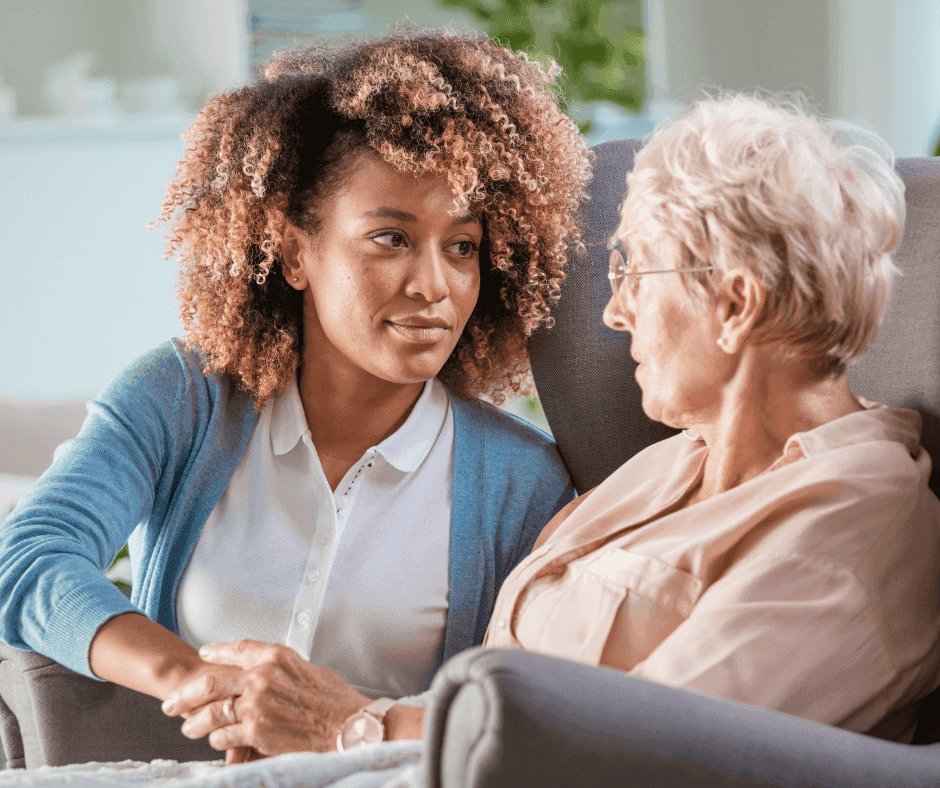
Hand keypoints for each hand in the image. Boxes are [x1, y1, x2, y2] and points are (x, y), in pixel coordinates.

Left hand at [161, 640, 371, 755]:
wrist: (349, 727)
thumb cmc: (336, 700)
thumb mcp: (310, 670)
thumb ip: (284, 668)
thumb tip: (268, 670)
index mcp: (276, 657)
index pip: (237, 649)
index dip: (216, 651)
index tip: (204, 652)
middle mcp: (261, 677)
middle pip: (210, 682)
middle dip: (185, 694)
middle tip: (171, 703)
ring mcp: (256, 706)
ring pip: (211, 713)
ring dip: (196, 722)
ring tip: (188, 727)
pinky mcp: (256, 733)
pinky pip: (224, 737)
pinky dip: (218, 740)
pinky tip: (217, 741)